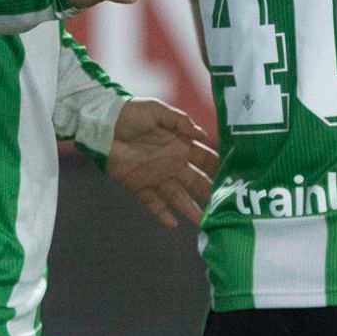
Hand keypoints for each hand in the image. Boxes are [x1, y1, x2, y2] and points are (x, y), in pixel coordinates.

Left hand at [104, 99, 217, 227]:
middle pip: (196, 181)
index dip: (218, 167)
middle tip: (227, 205)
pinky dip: (162, 213)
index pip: (204, 159)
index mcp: (179, 144)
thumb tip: (203, 135)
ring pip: (178, 196)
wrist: (101, 123)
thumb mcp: (157, 111)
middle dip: (210, 192)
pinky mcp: (138, 184)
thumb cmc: (129, 112)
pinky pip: (153, 202)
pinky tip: (173, 224)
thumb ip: (180, 121)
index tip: (235, 178)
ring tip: (205, 222)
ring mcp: (156, 175)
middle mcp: (171, 162)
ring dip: (190, 208)